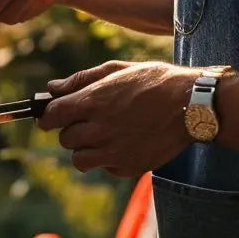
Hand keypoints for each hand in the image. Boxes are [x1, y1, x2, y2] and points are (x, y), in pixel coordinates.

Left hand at [38, 61, 197, 176]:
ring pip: (79, 160)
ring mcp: (114, 151)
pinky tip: (123, 144)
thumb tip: (53, 88)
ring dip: (85, 149)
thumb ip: (81, 80)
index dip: (48, 116)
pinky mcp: (129, 167)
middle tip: (87, 121)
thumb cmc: (153, 81)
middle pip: (65, 139)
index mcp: (92, 102)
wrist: (190, 104)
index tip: (49, 117)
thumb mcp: (115, 69)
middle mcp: (99, 129)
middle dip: (71, 130)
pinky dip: (108, 160)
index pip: (52, 117)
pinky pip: (105, 168)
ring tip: (102, 136)